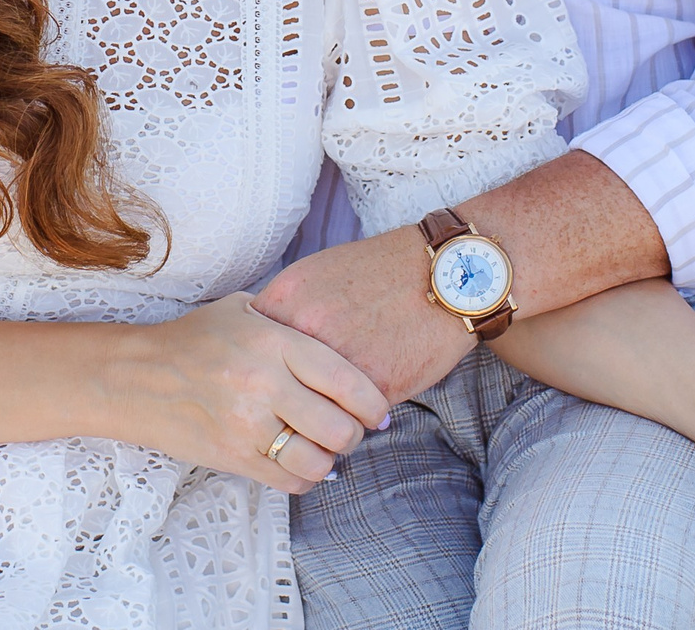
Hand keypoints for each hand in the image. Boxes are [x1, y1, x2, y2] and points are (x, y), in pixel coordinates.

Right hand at [111, 293, 390, 493]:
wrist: (137, 376)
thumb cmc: (195, 338)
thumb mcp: (244, 309)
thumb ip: (292, 320)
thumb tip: (343, 335)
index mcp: (274, 342)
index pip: (346, 381)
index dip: (373, 403)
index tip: (379, 411)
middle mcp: (264, 384)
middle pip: (339, 427)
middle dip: (355, 434)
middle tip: (352, 430)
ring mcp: (246, 425)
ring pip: (318, 461)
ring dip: (331, 460)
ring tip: (326, 449)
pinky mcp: (232, 457)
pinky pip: (289, 481)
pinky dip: (304, 477)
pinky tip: (300, 462)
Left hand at [253, 227, 472, 403]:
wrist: (445, 273)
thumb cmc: (382, 270)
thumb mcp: (318, 273)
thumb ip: (286, 309)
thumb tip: (261, 347)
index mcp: (286, 301)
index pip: (250, 357)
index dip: (258, 376)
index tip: (267, 385)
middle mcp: (305, 330)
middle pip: (274, 390)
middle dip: (283, 407)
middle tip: (295, 413)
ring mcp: (339, 361)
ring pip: (309, 414)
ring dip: (317, 424)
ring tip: (328, 420)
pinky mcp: (374, 388)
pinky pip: (349, 419)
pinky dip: (352, 421)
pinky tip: (361, 411)